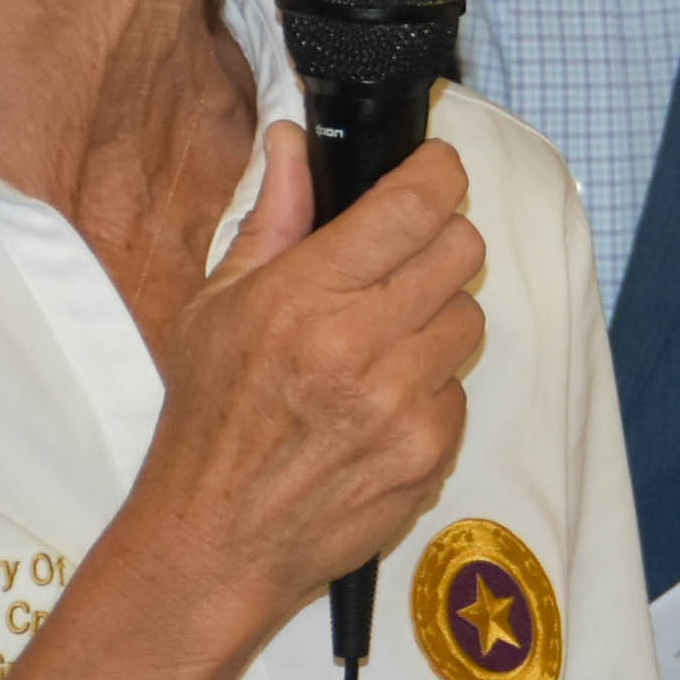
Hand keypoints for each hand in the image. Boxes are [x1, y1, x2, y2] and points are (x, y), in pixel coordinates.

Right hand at [127, 124, 479, 641]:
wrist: (219, 537)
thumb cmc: (210, 417)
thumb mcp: (217, 306)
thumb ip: (271, 218)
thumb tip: (293, 142)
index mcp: (304, 297)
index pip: (414, 206)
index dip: (439, 173)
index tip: (437, 169)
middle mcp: (360, 344)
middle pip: (462, 250)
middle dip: (440, 243)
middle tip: (402, 262)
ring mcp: (402, 401)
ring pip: (469, 317)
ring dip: (436, 319)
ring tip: (378, 344)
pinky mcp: (431, 448)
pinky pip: (460, 386)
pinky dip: (431, 386)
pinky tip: (379, 402)